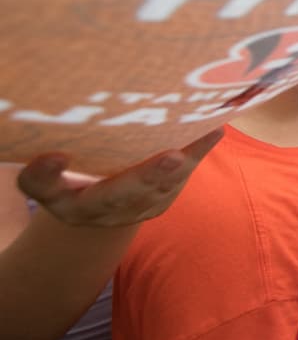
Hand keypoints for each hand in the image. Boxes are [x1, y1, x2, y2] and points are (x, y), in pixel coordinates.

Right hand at [18, 128, 221, 228]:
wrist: (99, 209)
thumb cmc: (69, 187)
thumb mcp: (49, 187)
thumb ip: (41, 178)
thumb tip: (50, 158)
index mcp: (74, 206)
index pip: (57, 193)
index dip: (52, 178)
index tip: (54, 158)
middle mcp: (111, 211)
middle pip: (128, 194)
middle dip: (150, 175)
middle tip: (171, 156)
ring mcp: (143, 206)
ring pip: (167, 184)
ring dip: (188, 159)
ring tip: (207, 132)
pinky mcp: (165, 196)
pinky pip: (184, 175)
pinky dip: (199, 150)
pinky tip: (215, 128)